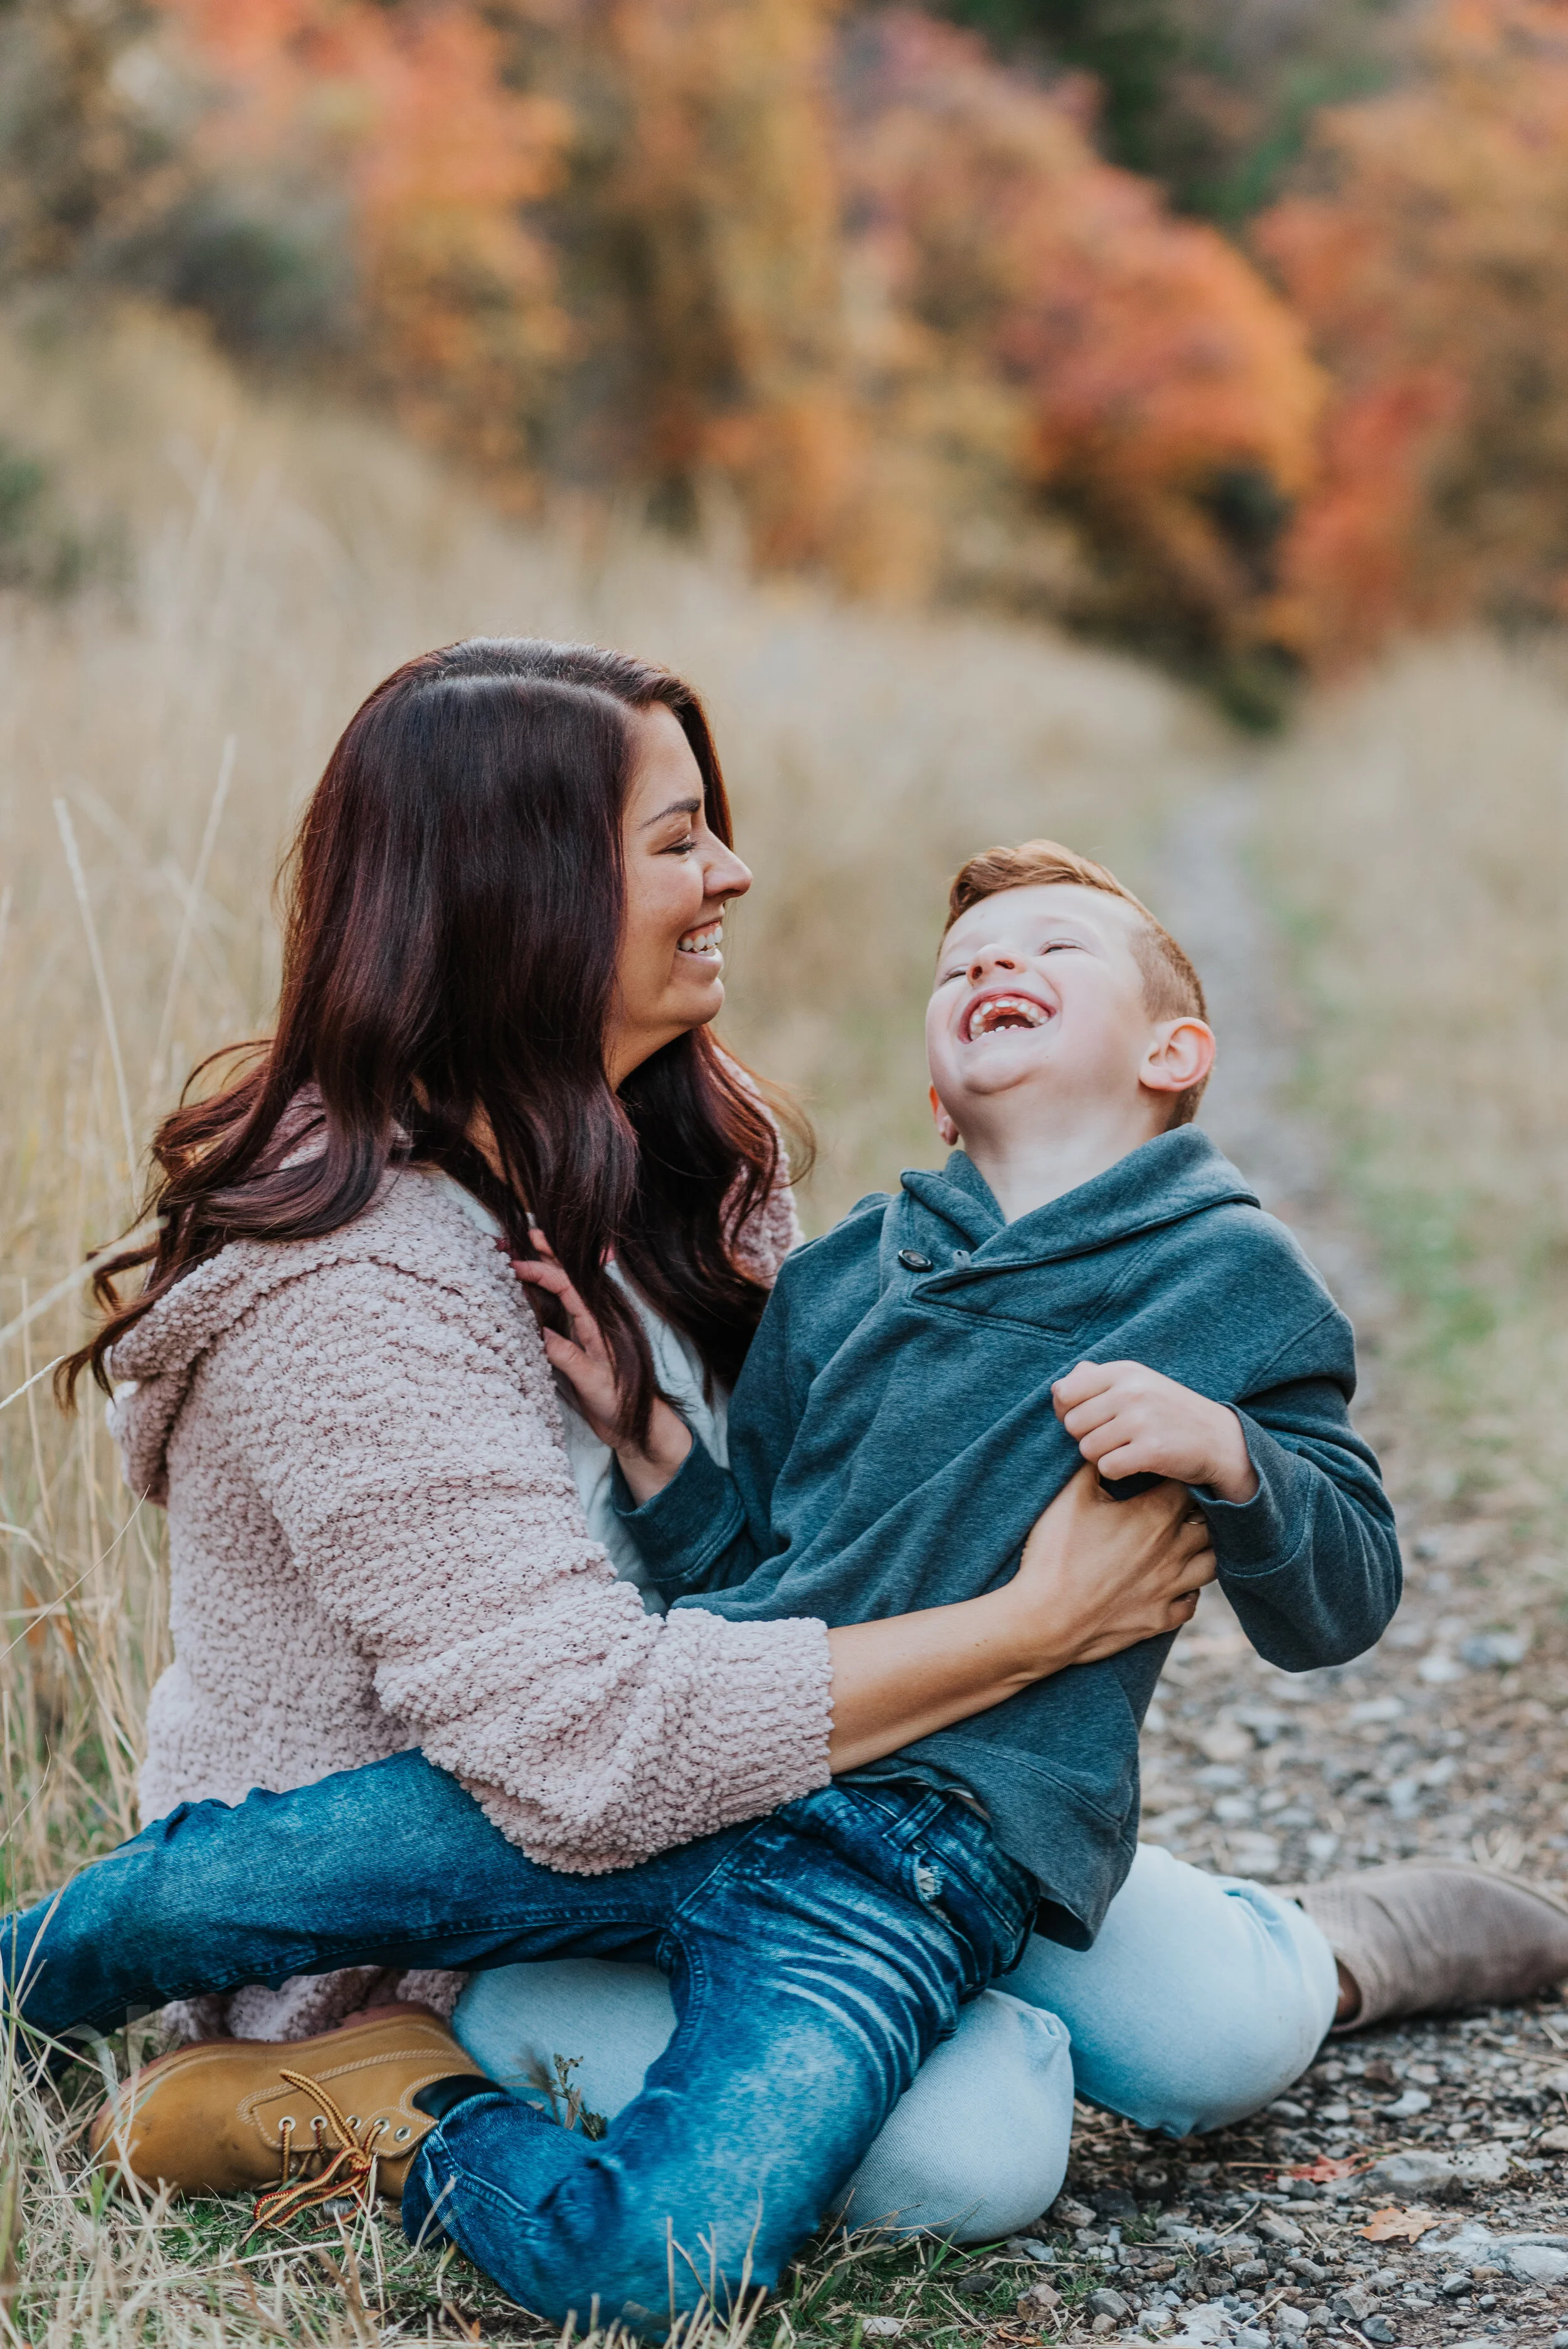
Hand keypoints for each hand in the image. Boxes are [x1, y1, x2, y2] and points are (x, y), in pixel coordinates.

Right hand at [503, 1240, 691, 1500]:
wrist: (633, 1426)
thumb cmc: (620, 1402)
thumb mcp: (592, 1380)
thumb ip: (567, 1356)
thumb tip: (538, 1333)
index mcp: (598, 1324)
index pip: (569, 1286)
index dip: (544, 1271)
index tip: (517, 1264)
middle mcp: (592, 1321)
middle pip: (568, 1279)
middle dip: (548, 1255)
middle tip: (524, 1234)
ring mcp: (584, 1331)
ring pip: (562, 1292)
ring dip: (544, 1271)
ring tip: (522, 1252)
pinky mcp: (576, 1345)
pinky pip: (558, 1312)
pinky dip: (542, 1297)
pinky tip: (526, 1292)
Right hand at [1005, 1465, 1216, 1671]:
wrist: (1045, 1619)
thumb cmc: (1055, 1554)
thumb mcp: (1068, 1497)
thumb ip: (1091, 1465)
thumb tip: (1100, 1444)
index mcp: (1154, 1517)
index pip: (1189, 1486)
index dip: (1181, 1476)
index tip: (1168, 1471)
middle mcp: (1173, 1552)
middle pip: (1209, 1523)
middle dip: (1199, 1511)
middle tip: (1179, 1504)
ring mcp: (1170, 1589)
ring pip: (1211, 1563)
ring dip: (1201, 1549)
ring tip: (1185, 1540)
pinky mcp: (1160, 1619)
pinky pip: (1192, 1602)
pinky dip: (1188, 1589)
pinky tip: (1174, 1581)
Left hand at [1051, 1359, 1257, 1503]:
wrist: (1220, 1440)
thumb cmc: (1169, 1412)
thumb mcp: (1137, 1383)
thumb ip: (1095, 1380)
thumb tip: (1057, 1388)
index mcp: (1123, 1371)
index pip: (1064, 1392)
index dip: (1069, 1412)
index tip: (1091, 1419)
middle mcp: (1131, 1391)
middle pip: (1072, 1424)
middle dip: (1087, 1437)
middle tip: (1114, 1438)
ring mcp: (1142, 1419)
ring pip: (1086, 1448)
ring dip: (1102, 1456)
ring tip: (1127, 1449)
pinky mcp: (1151, 1450)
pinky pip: (1107, 1468)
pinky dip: (1117, 1472)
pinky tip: (1135, 1464)